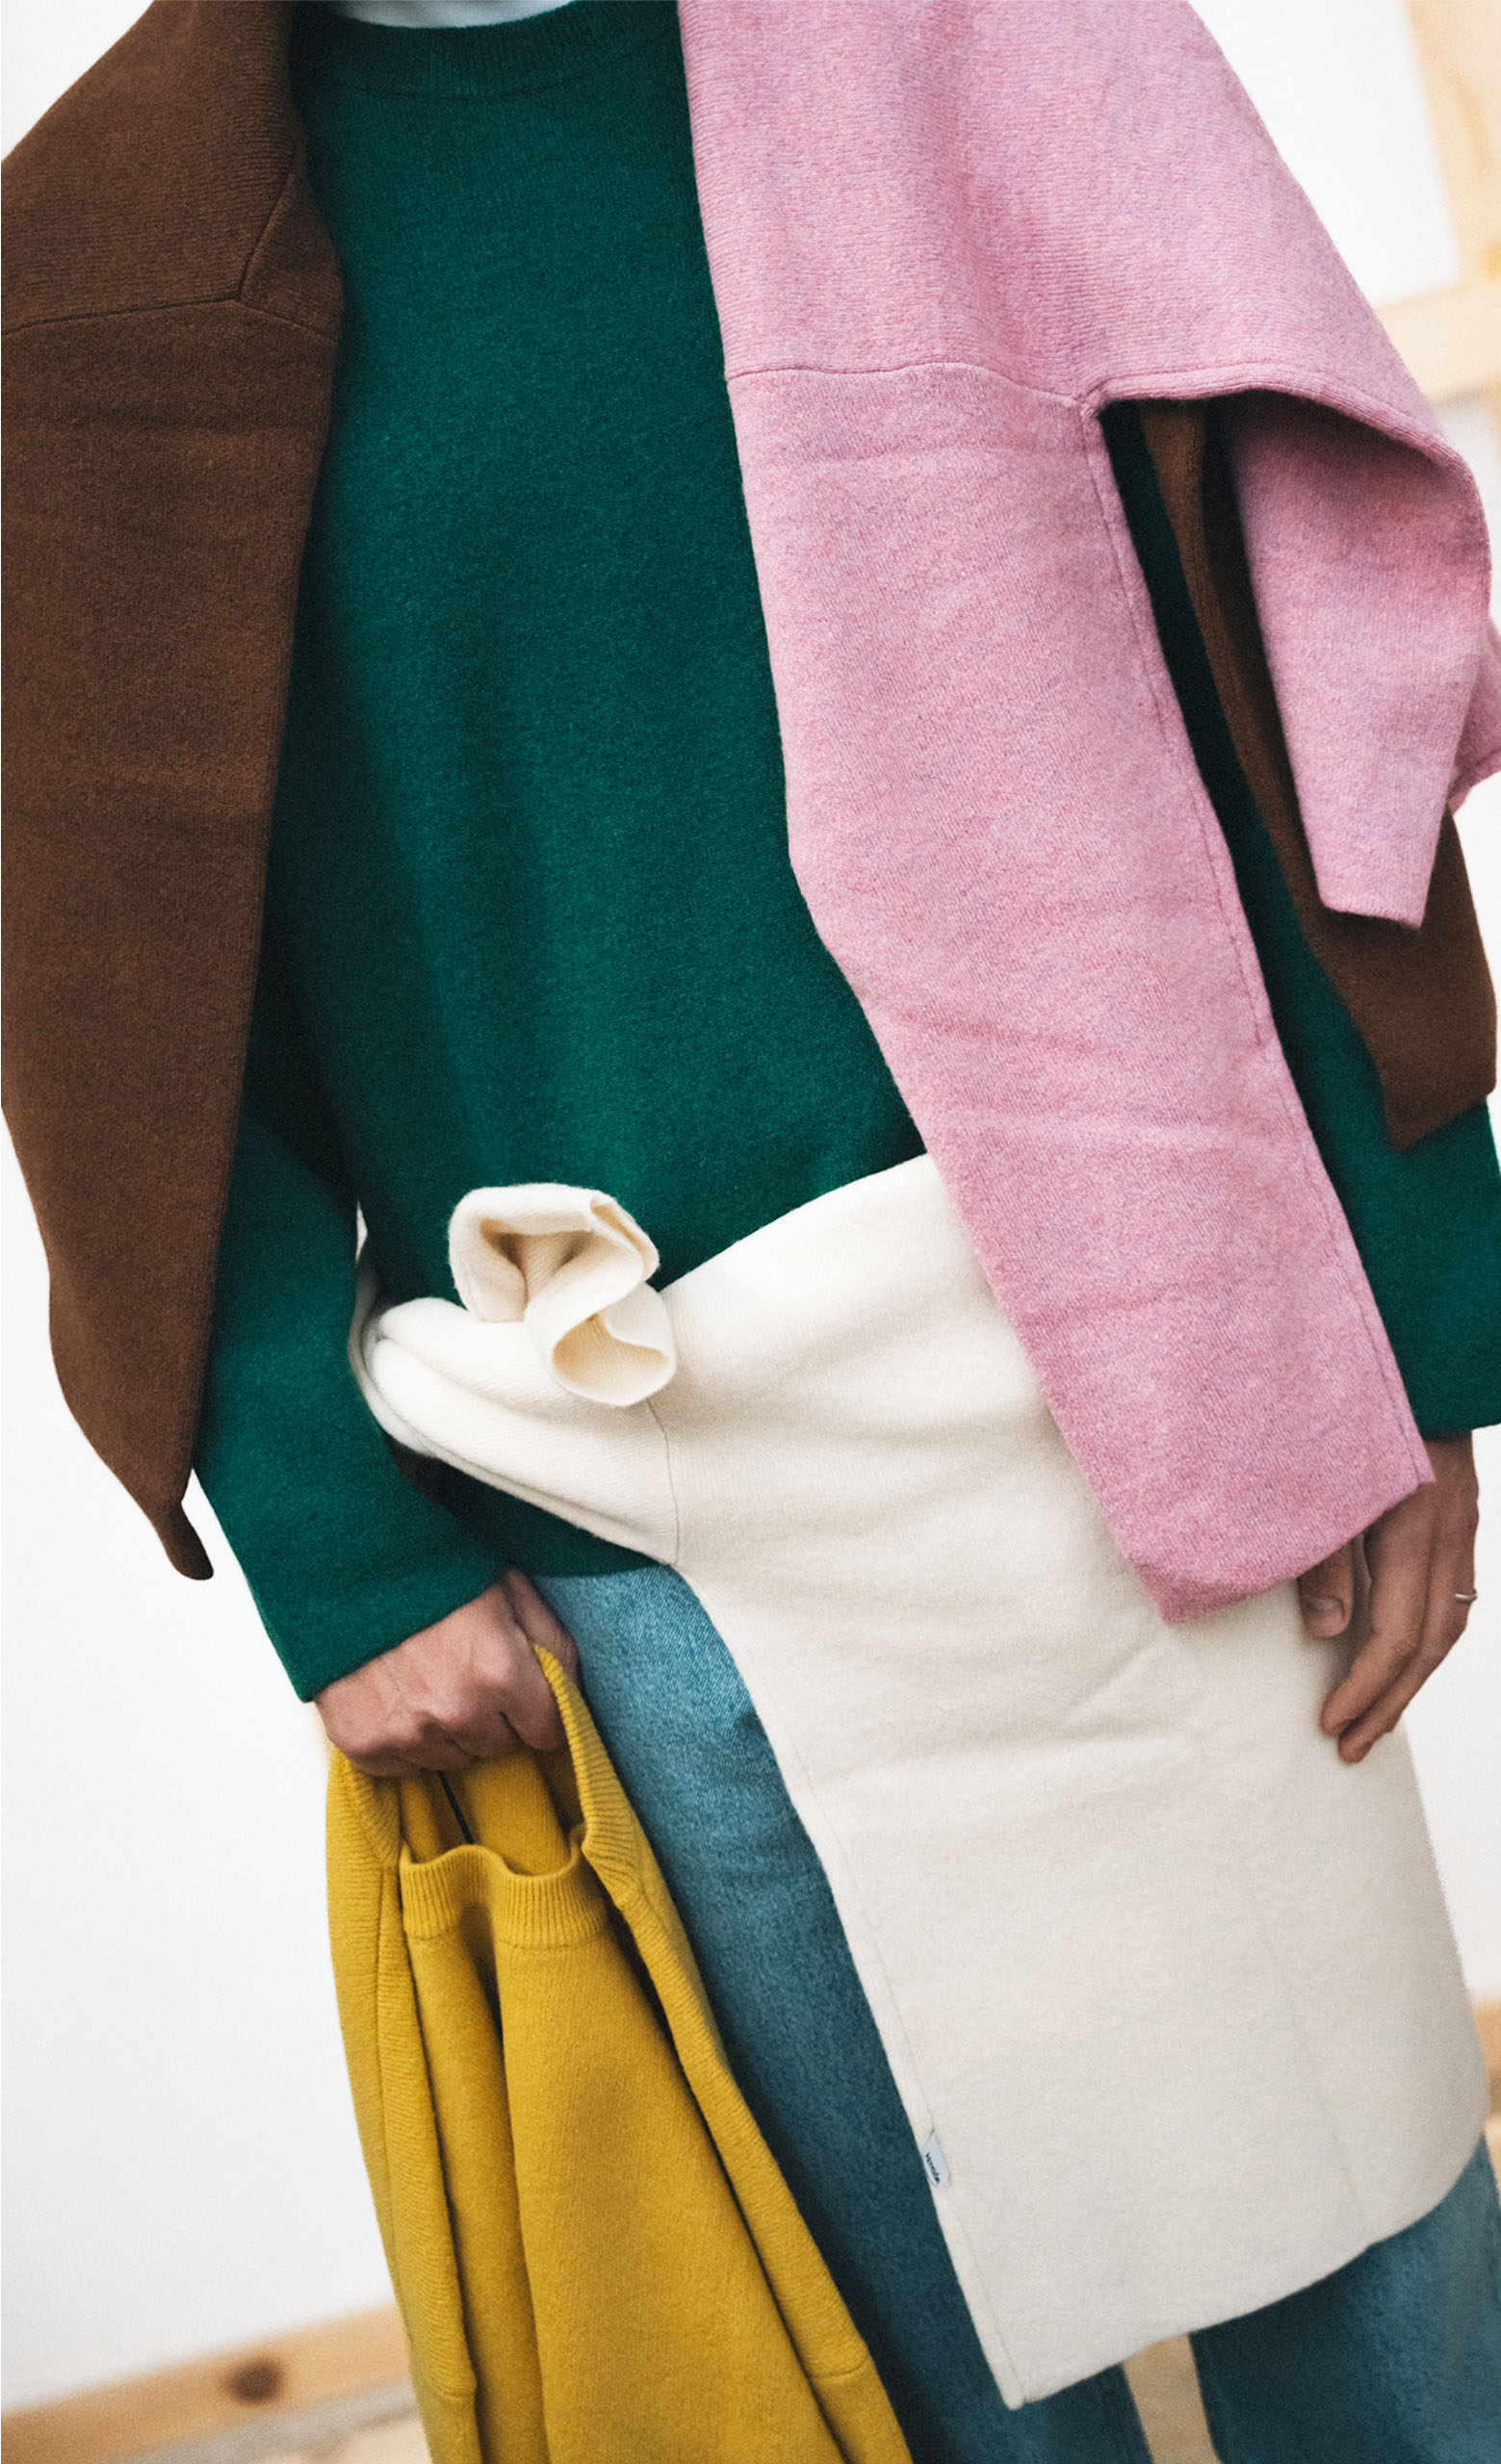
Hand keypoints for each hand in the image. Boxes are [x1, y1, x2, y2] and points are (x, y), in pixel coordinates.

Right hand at [315, 1569, 580, 1775]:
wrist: (344, 1564)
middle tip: (466, 1672)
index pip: (547, 1732)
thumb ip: (552, 1644)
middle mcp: (456, 1712)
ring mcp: (408, 1733)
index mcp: (501, 1673)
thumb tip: (573, 1693)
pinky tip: (395, 1696)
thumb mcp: (510, 1588)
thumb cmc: (432, 1570)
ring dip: (447, 1730)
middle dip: (492, 1716)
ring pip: (452, 1758)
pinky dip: (403, 1739)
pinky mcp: (365, 1744)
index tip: (525, 1696)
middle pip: (498, 1746)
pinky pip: (403, 1766)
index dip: (538, 1711)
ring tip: (427, 1678)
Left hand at [1297, 1436, 1478, 1763]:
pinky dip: (1431, 1636)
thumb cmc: (1361, 1407)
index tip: (1329, 1725)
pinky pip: (1456, 1595)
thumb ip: (1323, 1553)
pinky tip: (1410, 1652)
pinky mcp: (1460, 1514)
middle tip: (1351, 1746)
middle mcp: (1447, 1535)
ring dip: (1413, 1678)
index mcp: (1413, 1531)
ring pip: (1450, 1625)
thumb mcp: (1324, 1479)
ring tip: (1378, 1716)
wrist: (1419, 1346)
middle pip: (1430, 1646)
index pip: (1395, 1637)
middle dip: (1388, 1702)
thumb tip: (1330, 1633)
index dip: (1363, 1689)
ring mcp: (1461, 1526)